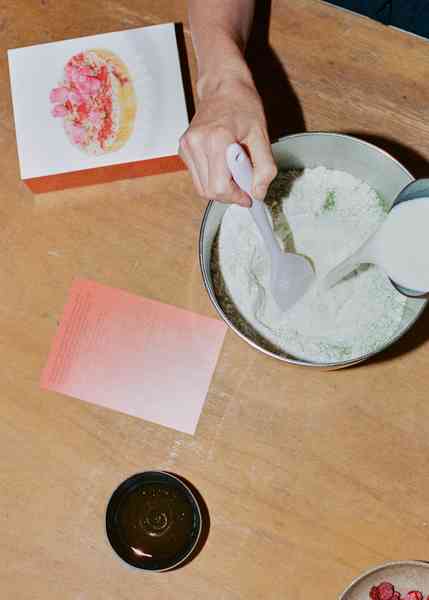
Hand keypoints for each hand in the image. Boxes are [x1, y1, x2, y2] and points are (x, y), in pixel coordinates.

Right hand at [179, 77, 276, 206]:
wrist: (223, 86)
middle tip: (244, 183)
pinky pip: (198, 177)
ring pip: (201, 187)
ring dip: (220, 187)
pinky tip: (223, 165)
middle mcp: (196, 143)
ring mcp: (187, 146)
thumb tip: (258, 192)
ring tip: (234, 170)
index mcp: (216, 139)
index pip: (219, 187)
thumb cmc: (243, 105)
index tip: (248, 196)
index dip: (236, 197)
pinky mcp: (183, 149)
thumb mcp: (261, 135)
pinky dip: (212, 178)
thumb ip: (264, 167)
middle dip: (229, 194)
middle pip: (208, 191)